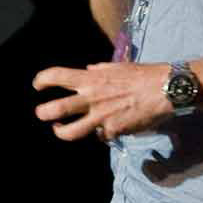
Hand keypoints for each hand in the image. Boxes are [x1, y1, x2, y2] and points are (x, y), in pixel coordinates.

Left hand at [34, 61, 172, 141]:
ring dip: (60, 132)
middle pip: (56, 108)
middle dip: (43, 113)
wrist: (165, 90)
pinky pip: (100, 135)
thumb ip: (100, 70)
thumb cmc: (144, 74)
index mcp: (92, 78)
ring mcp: (101, 117)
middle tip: (41, 113)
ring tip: (59, 130)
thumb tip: (89, 69)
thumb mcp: (117, 66)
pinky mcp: (113, 131)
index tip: (37, 85)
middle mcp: (92, 97)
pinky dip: (101, 133)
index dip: (42, 80)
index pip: (57, 76)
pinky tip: (107, 128)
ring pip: (70, 132)